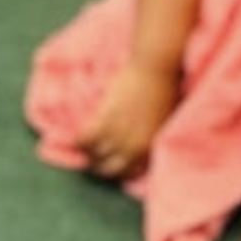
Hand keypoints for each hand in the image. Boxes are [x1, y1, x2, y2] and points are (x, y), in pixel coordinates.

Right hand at [77, 63, 179, 180]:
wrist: (156, 67)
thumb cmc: (166, 88)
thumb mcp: (165, 121)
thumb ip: (153, 137)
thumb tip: (146, 145)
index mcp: (151, 148)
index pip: (132, 173)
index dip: (120, 172)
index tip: (112, 165)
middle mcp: (134, 147)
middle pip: (111, 169)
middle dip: (101, 167)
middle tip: (94, 160)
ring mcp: (119, 134)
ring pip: (95, 155)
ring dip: (88, 154)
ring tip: (84, 148)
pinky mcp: (105, 118)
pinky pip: (85, 139)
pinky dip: (77, 141)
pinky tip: (74, 139)